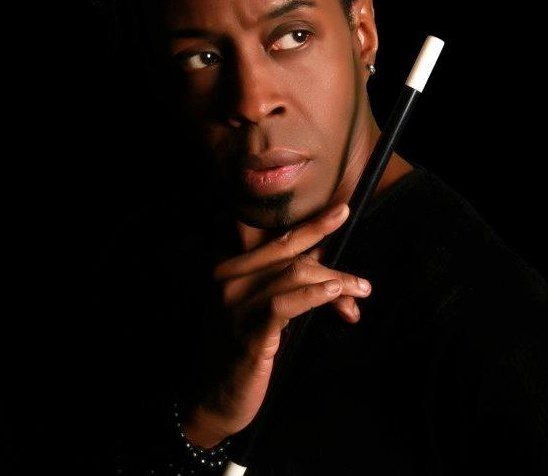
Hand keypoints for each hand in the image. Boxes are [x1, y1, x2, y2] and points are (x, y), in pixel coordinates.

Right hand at [181, 202, 371, 446]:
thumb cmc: (240, 347)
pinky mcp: (250, 336)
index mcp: (229, 269)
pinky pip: (286, 306)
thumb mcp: (258, 308)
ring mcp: (237, 308)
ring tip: (359, 291)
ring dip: (335, 281)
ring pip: (295, 275)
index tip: (341, 210)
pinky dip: (314, 295)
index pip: (276, 239)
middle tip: (357, 262)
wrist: (213, 397)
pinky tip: (335, 295)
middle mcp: (228, 281)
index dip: (311, 224)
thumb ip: (284, 282)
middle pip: (288, 252)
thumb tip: (326, 262)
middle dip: (328, 250)